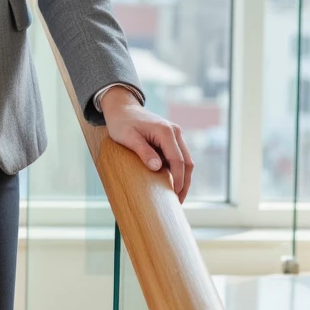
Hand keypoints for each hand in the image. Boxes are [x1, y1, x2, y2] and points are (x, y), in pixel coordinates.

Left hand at [99, 88, 193, 203]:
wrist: (122, 108)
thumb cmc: (122, 122)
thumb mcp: (128, 137)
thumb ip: (143, 151)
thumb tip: (157, 168)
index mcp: (166, 132)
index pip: (177, 160)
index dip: (178, 179)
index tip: (175, 195)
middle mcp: (175, 132)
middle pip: (187, 162)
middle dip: (184, 183)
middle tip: (178, 202)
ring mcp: (174, 135)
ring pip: (185, 160)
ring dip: (183, 178)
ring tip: (176, 196)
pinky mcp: (170, 139)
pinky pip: (178, 157)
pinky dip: (177, 171)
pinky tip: (171, 183)